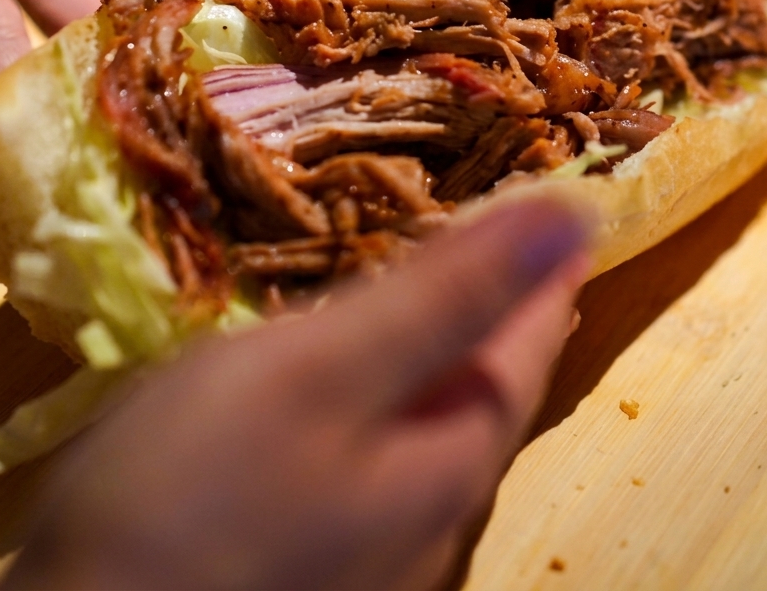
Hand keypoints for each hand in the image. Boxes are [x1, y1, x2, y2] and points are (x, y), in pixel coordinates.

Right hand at [1, 199, 589, 589]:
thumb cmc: (193, 492)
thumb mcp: (326, 369)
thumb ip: (445, 296)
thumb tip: (573, 216)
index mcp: (447, 461)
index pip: (525, 347)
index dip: (546, 272)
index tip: (572, 212)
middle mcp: (426, 522)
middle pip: (485, 398)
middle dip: (504, 320)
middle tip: (511, 255)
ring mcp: (367, 558)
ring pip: (429, 434)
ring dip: (443, 361)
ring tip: (440, 309)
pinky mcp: (306, 566)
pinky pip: (372, 460)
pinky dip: (380, 399)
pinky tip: (345, 395)